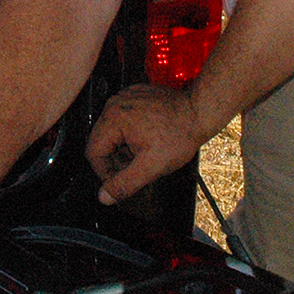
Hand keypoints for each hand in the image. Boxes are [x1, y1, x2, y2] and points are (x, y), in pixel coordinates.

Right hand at [86, 83, 210, 204]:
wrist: (200, 111)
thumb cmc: (180, 135)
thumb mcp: (151, 167)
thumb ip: (124, 184)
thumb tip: (104, 196)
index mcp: (113, 118)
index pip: (93, 152)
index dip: (104, 173)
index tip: (119, 182)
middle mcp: (115, 104)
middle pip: (101, 141)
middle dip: (115, 159)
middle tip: (136, 169)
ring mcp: (125, 97)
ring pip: (112, 131)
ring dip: (123, 147)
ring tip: (145, 154)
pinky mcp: (135, 96)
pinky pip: (124, 119)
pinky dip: (131, 133)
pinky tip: (148, 140)